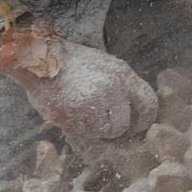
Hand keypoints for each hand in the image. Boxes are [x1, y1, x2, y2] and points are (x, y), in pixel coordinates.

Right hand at [0, 24, 156, 140]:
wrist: (42, 58)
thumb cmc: (72, 64)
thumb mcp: (105, 68)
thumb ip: (120, 89)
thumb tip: (131, 117)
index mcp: (123, 74)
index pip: (149, 104)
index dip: (143, 120)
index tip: (134, 126)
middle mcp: (114, 86)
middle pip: (126, 124)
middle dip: (116, 130)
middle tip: (104, 128)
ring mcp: (95, 99)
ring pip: (105, 132)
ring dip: (94, 130)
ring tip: (82, 115)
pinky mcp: (76, 111)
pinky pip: (84, 133)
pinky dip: (78, 130)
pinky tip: (70, 115)